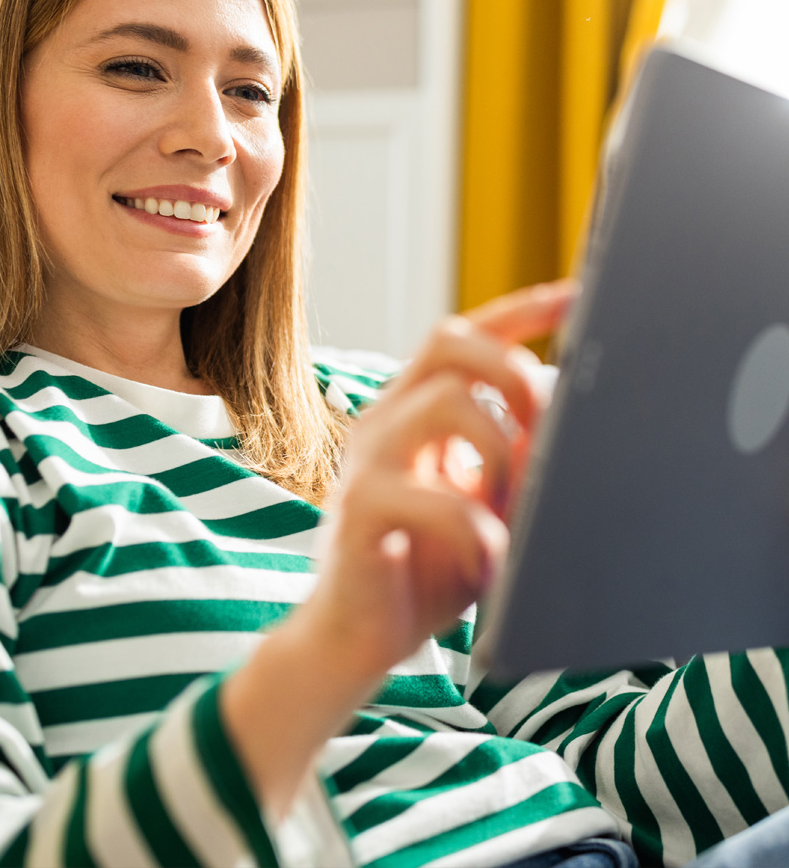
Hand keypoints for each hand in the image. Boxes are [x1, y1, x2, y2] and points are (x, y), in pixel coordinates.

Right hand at [306, 278, 576, 677]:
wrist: (353, 638)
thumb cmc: (425, 566)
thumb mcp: (483, 505)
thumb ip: (514, 460)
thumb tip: (571, 422)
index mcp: (413, 412)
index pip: (463, 337)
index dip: (523, 311)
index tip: (580, 296)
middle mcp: (385, 421)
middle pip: (448, 342)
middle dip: (513, 369)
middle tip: (544, 423)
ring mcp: (367, 462)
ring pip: (446, 403)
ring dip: (502, 455)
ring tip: (513, 514)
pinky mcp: (359, 511)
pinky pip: (434, 501)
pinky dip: (479, 533)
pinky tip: (488, 565)